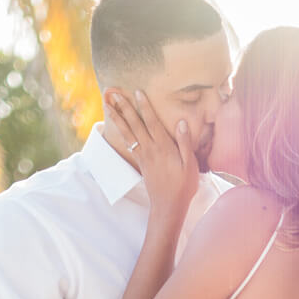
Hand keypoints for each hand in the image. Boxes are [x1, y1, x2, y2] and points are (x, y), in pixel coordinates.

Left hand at [106, 88, 198, 222]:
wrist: (168, 206)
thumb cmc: (183, 186)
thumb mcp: (190, 165)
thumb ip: (185, 143)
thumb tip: (181, 122)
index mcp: (164, 148)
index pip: (152, 123)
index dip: (145, 107)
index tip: (137, 92)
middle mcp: (151, 150)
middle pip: (135, 125)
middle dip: (125, 108)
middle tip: (114, 93)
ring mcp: (144, 156)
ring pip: (128, 133)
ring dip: (118, 118)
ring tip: (108, 106)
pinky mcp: (141, 163)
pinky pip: (129, 143)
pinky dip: (122, 132)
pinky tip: (118, 126)